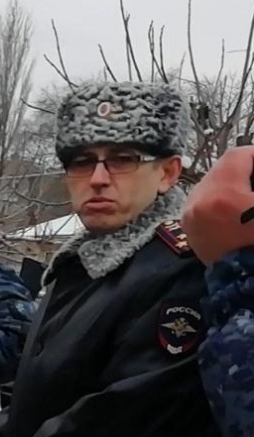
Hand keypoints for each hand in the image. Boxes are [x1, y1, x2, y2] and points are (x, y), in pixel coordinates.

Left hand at [180, 145, 253, 264]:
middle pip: (221, 169)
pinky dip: (220, 198)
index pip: (237, 156)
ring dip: (232, 182)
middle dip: (245, 168)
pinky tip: (237, 207)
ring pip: (210, 184)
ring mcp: (189, 216)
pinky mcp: (189, 228)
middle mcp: (198, 202)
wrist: (246, 280)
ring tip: (249, 192)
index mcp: (222, 195)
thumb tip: (251, 171)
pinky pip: (203, 201)